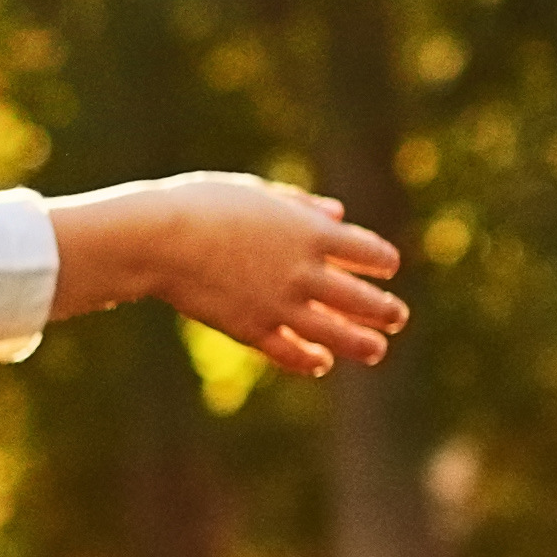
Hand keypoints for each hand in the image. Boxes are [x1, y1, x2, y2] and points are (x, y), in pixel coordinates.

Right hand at [53, 173, 406, 372]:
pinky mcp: (251, 330)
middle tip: (397, 316)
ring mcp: (278, 305)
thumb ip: (301, 206)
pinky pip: (289, 351)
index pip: (366, 251)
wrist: (159, 240)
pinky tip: (320, 362)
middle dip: (384, 309)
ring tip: (378, 350)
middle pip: (359, 298)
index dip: (382, 260)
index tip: (389, 266)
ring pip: (333, 333)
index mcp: (309, 233)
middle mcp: (303, 272)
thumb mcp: (258, 194)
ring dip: (360, 343)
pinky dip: (308, 359)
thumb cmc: (204, 205)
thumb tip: (338, 215)